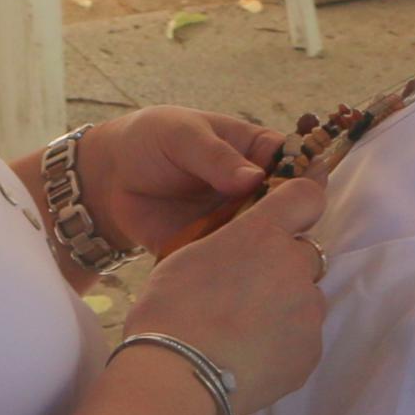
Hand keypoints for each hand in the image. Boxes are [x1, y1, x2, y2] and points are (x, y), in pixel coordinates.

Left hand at [76, 107, 284, 258]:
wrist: (110, 175)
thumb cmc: (153, 139)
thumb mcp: (183, 135)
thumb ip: (216, 156)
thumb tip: (253, 179)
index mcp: (256, 153)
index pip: (296, 164)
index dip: (304, 180)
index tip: (303, 197)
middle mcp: (254, 191)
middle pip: (287, 209)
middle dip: (288, 224)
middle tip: (278, 236)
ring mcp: (235, 223)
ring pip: (264, 241)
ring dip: (264, 253)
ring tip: (256, 262)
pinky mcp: (213, 250)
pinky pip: (230, 263)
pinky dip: (232, 272)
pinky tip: (228, 279)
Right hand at [129, 175, 327, 413]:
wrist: (179, 376)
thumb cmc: (170, 312)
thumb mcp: (189, 258)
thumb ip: (228, 247)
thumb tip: (239, 258)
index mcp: (262, 234)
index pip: (306, 197)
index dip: (300, 206)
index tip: (290, 221)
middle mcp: (294, 265)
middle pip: (307, 257)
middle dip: (286, 270)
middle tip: (250, 296)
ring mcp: (307, 309)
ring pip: (306, 302)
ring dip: (286, 310)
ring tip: (246, 335)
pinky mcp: (311, 350)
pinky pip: (304, 341)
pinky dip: (284, 347)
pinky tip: (251, 359)